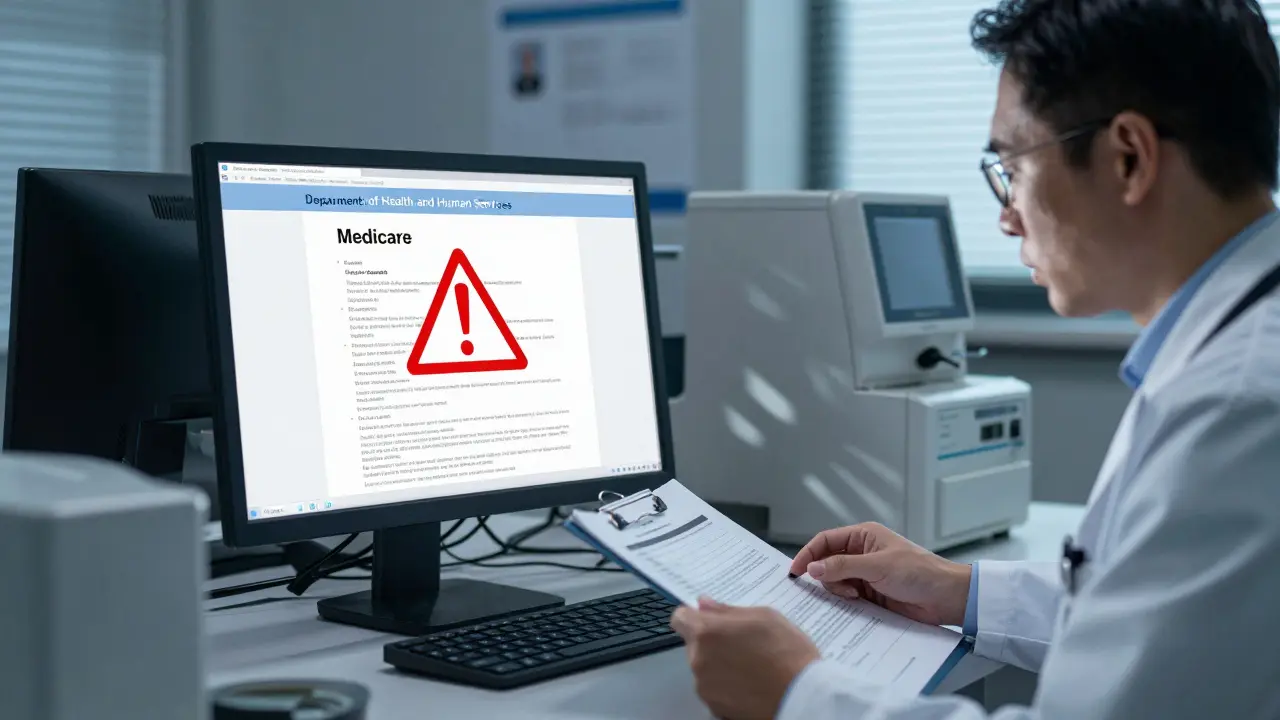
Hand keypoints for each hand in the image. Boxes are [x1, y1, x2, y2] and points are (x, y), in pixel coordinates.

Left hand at [671, 597, 820, 719]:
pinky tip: (750, 685)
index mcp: (707, 632)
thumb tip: (704, 605)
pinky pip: (714, 690)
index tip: (709, 620)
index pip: (680, 618)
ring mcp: (705, 687)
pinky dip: (726, 686)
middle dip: (713, 642)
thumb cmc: (787, 652)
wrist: (802, 697)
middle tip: (743, 644)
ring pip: (705, 668)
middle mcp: (698, 660)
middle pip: (695, 645)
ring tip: (751, 667)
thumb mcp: (764, 616)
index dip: (693, 616)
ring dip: (719, 665)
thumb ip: (727, 610)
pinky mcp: (715, 708)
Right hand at [789, 522, 970, 626]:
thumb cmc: (919, 572)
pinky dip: (846, 601)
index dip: (808, 554)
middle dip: (825, 576)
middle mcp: (862, 552)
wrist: (945, 598)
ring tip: (855, 596)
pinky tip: (856, 603)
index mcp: (863, 536)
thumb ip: (843, 566)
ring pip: (835, 581)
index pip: (826, 540)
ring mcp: (865, 574)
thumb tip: (812, 568)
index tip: (795, 571)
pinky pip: (847, 596)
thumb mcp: (878, 566)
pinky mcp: (870, 593)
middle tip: (834, 588)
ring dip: (839, 590)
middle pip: (827, 562)